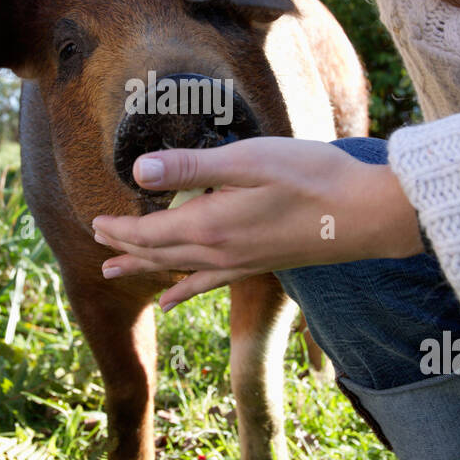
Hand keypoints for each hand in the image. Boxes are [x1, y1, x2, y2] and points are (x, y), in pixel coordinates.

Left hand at [90, 137, 424, 311]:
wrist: (364, 214)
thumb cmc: (311, 177)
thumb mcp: (247, 160)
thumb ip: (192, 167)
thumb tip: (140, 171)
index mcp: (210, 225)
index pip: (150, 231)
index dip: (119, 228)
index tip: (94, 223)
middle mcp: (219, 251)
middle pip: (158, 252)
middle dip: (125, 247)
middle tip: (97, 242)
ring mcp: (239, 262)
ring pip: (177, 268)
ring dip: (144, 268)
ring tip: (114, 273)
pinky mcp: (258, 264)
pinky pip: (208, 282)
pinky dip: (184, 289)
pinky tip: (171, 300)